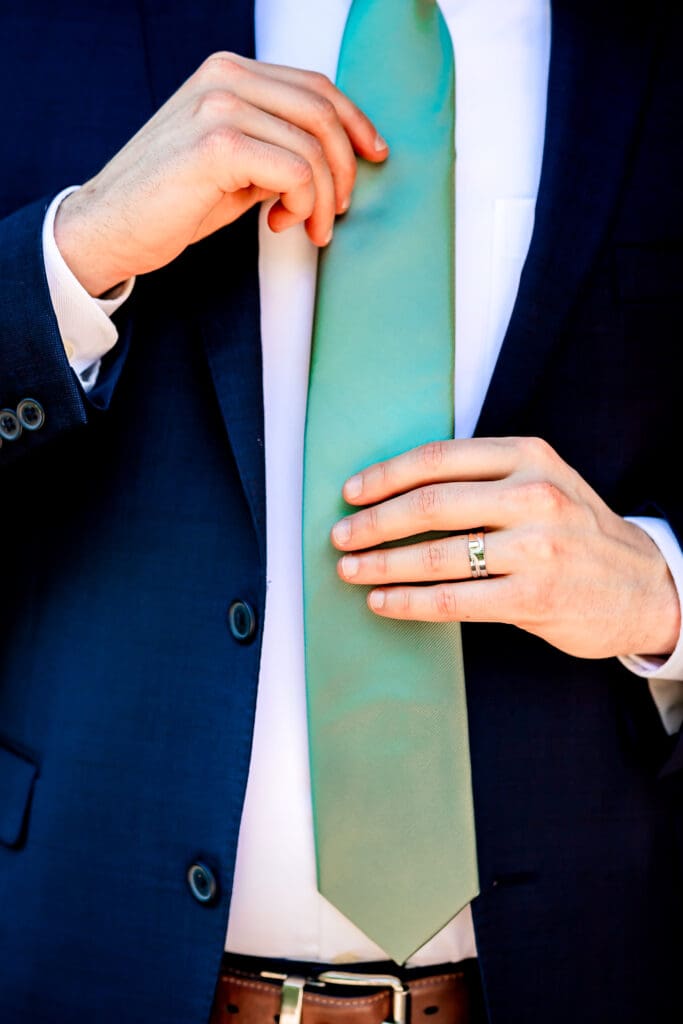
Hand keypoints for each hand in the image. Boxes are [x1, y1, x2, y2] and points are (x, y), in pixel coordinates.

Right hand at [54, 52, 387, 295]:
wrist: (110, 227)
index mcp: (229, 73)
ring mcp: (219, 105)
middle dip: (345, 171)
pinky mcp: (217, 144)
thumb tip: (332, 164)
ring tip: (308, 229)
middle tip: (336, 214)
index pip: (315, 87)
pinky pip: (295, 171)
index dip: (355, 122)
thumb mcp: (235, 166)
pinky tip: (278, 224)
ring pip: (314, 148)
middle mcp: (225, 77)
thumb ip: (277, 150)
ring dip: (324, 200)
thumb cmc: (171, 201)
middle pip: (323, 113)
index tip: (374, 157)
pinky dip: (302, 204)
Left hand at [331, 436, 680, 659]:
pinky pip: (453, 600)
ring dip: (381, 564)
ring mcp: (536, 548)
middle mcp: (534, 496)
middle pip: (430, 504)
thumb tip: (398, 491)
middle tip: (341, 536)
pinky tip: (383, 602)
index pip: (439, 458)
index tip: (351, 493)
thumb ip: (485, 477)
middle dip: (374, 522)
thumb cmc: (578, 531)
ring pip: (436, 555)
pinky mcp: (533, 597)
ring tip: (351, 571)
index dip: (385, 476)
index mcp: (529, 457)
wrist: (645, 586)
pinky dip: (409, 601)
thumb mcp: (544, 482)